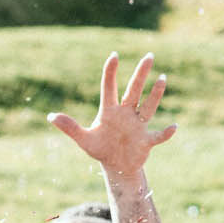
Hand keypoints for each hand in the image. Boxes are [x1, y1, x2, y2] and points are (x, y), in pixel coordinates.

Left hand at [48, 52, 176, 177]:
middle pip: (134, 91)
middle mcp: (126, 114)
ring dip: (155, 94)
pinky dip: (166, 133)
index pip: (110, 88)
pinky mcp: (146, 140)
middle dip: (141, 75)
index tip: (114, 56)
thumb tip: (50, 116)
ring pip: (148, 107)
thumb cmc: (100, 149)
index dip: (111, 73)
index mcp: (110, 111)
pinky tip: (173, 127)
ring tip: (162, 78)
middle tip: (149, 56)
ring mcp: (138, 125)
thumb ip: (69, 127)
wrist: (116, 166)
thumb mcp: (84, 140)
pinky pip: (158, 135)